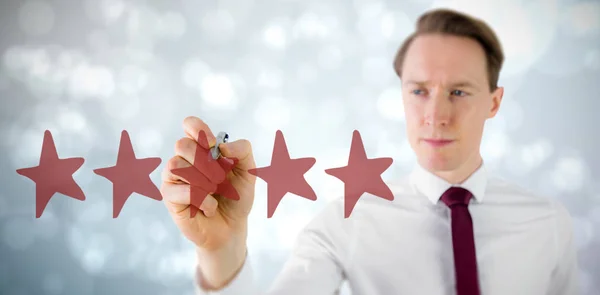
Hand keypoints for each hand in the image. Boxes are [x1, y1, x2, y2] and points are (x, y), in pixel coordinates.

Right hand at [160, 116, 255, 287]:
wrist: (232, 227)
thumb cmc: (237, 196)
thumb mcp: (249, 171)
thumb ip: (243, 151)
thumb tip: (222, 146)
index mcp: (202, 148)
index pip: (190, 124)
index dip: (199, 130)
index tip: (213, 145)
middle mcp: (184, 159)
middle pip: (182, 145)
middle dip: (206, 163)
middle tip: (220, 178)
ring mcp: (174, 178)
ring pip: (177, 166)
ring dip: (203, 181)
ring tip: (214, 192)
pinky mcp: (170, 197)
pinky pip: (181, 190)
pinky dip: (201, 199)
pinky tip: (210, 207)